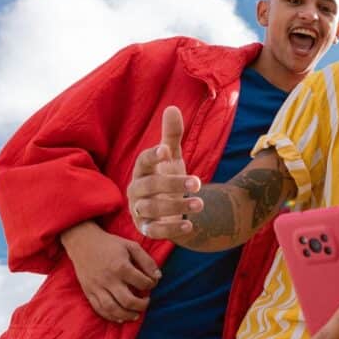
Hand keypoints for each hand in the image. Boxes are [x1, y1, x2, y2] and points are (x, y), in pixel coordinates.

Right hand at [60, 221, 161, 322]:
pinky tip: (120, 318)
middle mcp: (109, 280)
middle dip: (141, 305)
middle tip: (147, 302)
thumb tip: (158, 276)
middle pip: (128, 300)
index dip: (151, 285)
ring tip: (136, 314)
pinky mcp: (88, 292)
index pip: (142, 282)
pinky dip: (110, 316)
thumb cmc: (110, 244)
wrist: (83, 243)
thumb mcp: (132, 246)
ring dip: (127, 315)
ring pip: (113, 309)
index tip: (152, 283)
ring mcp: (97, 287)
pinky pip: (99, 309)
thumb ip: (147, 261)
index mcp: (121, 267)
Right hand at [127, 106, 202, 238]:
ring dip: (176, 207)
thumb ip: (172, 136)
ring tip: (201, 203)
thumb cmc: (167, 177)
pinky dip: (171, 230)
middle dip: (172, 184)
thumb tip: (172, 108)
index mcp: (142, 170)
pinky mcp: (146, 228)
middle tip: (198, 182)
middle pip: (149, 186)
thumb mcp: (172, 157)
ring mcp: (139, 210)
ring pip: (152, 209)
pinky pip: (154, 231)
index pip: (142, 161)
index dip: (152, 156)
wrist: (169, 208)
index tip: (166, 151)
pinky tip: (190, 225)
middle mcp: (137, 190)